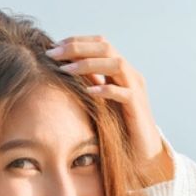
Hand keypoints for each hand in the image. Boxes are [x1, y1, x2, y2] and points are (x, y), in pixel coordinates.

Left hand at [45, 35, 174, 185]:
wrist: (142, 153)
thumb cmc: (118, 130)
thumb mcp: (99, 103)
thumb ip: (88, 85)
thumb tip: (61, 73)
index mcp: (120, 71)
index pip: (100, 44)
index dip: (77, 41)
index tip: (53, 46)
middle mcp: (130, 75)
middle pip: (106, 48)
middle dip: (77, 47)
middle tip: (53, 53)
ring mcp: (136, 89)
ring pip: (116, 64)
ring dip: (88, 64)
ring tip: (65, 70)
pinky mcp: (138, 107)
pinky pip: (123, 93)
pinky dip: (105, 89)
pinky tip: (88, 91)